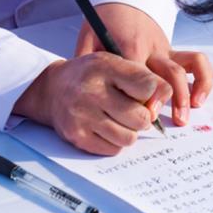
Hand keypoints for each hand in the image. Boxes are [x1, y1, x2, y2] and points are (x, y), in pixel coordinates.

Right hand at [12, 53, 171, 154]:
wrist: (52, 90)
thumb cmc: (91, 76)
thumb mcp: (114, 63)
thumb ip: (142, 77)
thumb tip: (160, 104)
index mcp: (105, 66)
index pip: (148, 86)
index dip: (152, 94)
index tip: (144, 94)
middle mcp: (91, 90)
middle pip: (141, 118)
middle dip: (142, 117)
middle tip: (131, 110)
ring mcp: (82, 115)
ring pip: (129, 137)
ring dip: (129, 131)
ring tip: (117, 119)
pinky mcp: (77, 136)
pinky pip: (113, 149)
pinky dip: (114, 142)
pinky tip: (104, 128)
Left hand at [74, 2, 212, 124]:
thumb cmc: (104, 21)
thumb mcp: (88, 36)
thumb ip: (84, 60)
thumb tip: (79, 90)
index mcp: (130, 45)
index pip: (139, 75)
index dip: (140, 98)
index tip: (138, 115)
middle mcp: (152, 48)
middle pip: (166, 74)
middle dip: (165, 99)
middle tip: (156, 121)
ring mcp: (165, 50)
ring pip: (185, 70)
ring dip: (186, 95)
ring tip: (182, 119)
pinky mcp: (173, 52)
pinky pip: (197, 63)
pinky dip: (203, 81)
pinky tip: (199, 99)